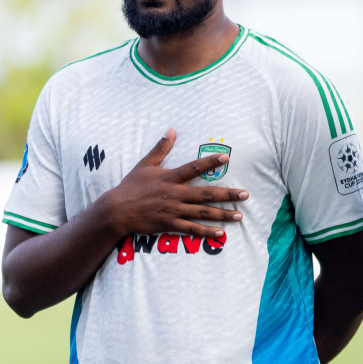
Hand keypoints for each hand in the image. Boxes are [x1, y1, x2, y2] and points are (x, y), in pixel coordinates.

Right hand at [98, 129, 248, 238]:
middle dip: (227, 194)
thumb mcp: (145, 164)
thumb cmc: (131, 186)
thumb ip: (161, 148)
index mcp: (170, 177)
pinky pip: (191, 229)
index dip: (210, 162)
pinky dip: (206, 232)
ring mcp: (173, 210)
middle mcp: (174, 194)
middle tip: (245, 194)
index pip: (194, 167)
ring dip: (222, 214)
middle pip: (206, 193)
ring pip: (202, 213)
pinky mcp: (169, 224)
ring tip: (239, 215)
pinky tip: (220, 233)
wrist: (116, 210)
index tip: (227, 157)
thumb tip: (171, 130)